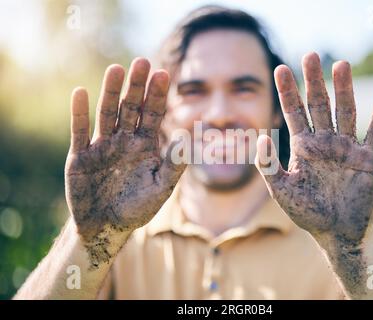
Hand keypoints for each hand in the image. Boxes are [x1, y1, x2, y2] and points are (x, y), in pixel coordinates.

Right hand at [65, 58, 184, 251]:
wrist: (105, 227)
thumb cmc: (137, 209)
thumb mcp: (160, 189)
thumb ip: (174, 165)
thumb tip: (187, 139)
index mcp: (145, 146)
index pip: (153, 115)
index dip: (158, 95)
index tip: (164, 73)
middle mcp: (124, 140)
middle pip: (131, 108)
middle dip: (136, 86)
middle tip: (142, 61)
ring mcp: (102, 146)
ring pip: (107, 113)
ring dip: (111, 92)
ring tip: (116, 69)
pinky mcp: (80, 155)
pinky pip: (79, 131)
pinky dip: (79, 113)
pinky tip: (80, 92)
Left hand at [256, 52, 372, 246]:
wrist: (336, 231)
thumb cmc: (307, 212)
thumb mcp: (282, 189)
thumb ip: (267, 165)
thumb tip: (258, 136)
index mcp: (303, 146)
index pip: (292, 112)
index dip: (286, 91)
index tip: (279, 68)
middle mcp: (324, 141)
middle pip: (318, 104)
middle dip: (314, 81)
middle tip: (310, 55)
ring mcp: (347, 147)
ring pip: (345, 112)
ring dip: (344, 89)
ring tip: (340, 64)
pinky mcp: (368, 158)